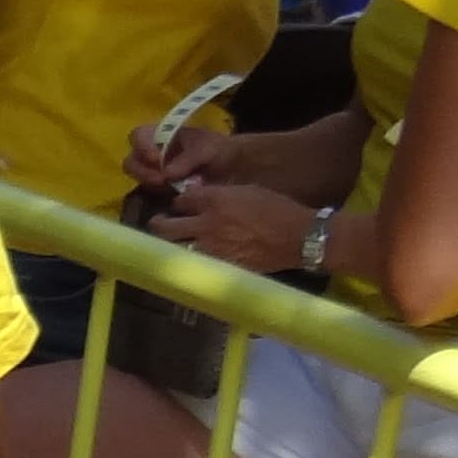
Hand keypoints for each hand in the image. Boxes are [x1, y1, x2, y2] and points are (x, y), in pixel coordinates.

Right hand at [124, 114, 218, 190]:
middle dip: (143, 171)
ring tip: (170, 188)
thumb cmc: (220, 151)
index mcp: (161, 134)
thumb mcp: (209, 148)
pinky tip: (175, 197)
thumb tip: (167, 173)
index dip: (142, 147)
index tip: (157, 160)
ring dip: (150, 184)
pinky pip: (149, 194)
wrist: (236, 171)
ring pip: (138, 179)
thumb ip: (189, 157)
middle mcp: (153, 152)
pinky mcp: (161, 190)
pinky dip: (158, 196)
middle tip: (161, 180)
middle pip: (132, 161)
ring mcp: (155, 172)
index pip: (138, 135)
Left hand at [151, 174, 317, 273]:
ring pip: (175, 250)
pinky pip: (195, 266)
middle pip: (165, 227)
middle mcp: (207, 224)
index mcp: (215, 200)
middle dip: (158, 225)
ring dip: (169, 247)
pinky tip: (190, 262)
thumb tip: (200, 199)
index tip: (180, 207)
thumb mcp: (247, 190)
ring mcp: (211, 249)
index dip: (179, 203)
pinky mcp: (219, 267)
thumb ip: (220, 195)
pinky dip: (190, 263)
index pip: (181, 200)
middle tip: (158, 225)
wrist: (298, 237)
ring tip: (166, 247)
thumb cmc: (277, 208)